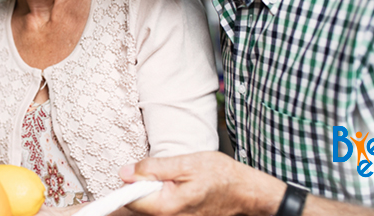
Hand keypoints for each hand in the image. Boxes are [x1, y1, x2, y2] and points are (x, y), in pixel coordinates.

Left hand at [119, 151, 283, 215]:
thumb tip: (125, 172)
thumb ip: (153, 168)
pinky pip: (164, 209)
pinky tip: (182, 189)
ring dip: (157, 191)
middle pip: (140, 205)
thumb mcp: (186, 163)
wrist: (248, 193)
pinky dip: (167, 198)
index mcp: (167, 207)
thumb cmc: (223, 177)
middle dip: (145, 186)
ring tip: (177, 181)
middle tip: (165, 174)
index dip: (130, 182)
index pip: (130, 200)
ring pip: (152, 207)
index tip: (137, 171)